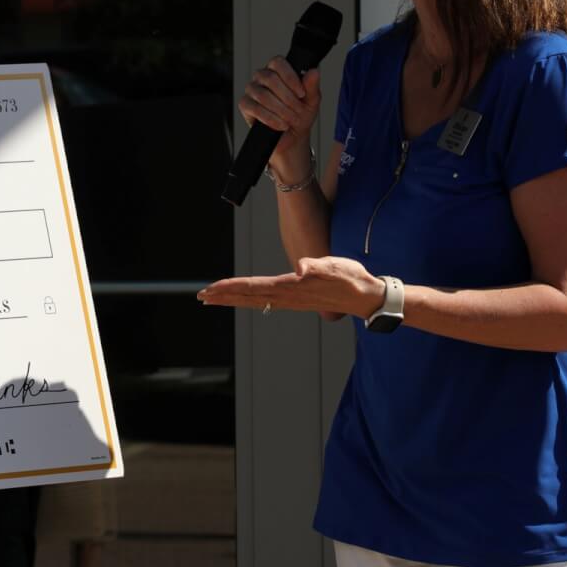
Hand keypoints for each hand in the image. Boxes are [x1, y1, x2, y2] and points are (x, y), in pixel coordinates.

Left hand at [197, 256, 382, 322]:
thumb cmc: (352, 279)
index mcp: (291, 287)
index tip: (212, 289)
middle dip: (224, 296)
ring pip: (254, 300)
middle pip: (248, 296)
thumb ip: (319, 266)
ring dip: (232, 299)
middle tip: (201, 296)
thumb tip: (303, 267)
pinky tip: (241, 300)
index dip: (232, 287)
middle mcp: (287, 296)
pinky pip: (264, 300)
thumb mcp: (337, 266)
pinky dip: (248, 299)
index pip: (254, 286)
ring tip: (213, 299)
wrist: (365, 297)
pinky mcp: (295, 299)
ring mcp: (290, 300)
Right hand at [238, 56, 321, 185]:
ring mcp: (252, 90)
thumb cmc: (300, 116)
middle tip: (297, 111)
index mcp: (278, 71)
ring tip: (290, 120)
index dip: (290, 77)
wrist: (291, 137)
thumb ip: (312, 86)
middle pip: (269, 78)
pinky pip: (254, 108)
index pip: (278, 62)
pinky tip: (280, 125)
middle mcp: (262, 77)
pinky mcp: (245, 105)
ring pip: (262, 95)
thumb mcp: (311, 101)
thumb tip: (314, 71)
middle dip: (287, 98)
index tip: (301, 94)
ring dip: (280, 110)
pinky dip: (270, 118)